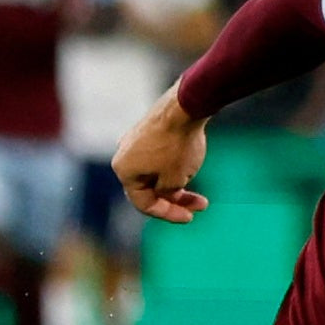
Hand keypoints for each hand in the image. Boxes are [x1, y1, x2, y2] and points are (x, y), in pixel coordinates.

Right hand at [114, 86, 210, 223]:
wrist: (184, 107)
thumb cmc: (177, 146)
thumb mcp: (174, 180)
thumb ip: (167, 194)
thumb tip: (165, 192)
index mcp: (124, 171)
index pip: (144, 204)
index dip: (168, 214)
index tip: (191, 217)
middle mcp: (123, 156)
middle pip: (150, 188)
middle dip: (176, 199)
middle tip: (201, 204)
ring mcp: (134, 142)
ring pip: (156, 173)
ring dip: (177, 183)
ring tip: (198, 181)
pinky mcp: (147, 131)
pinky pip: (159, 157)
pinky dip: (174, 166)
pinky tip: (191, 164)